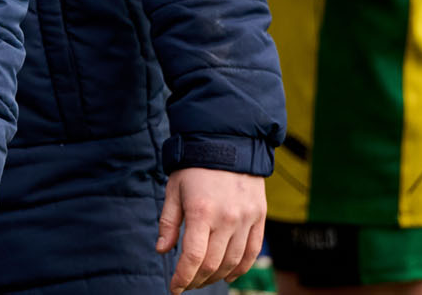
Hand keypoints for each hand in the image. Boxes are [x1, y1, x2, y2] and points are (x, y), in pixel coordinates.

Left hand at [157, 167, 264, 291]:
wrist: (229, 142)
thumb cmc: (195, 166)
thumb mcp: (174, 189)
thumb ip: (168, 222)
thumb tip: (162, 250)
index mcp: (201, 211)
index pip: (192, 258)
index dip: (182, 278)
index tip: (174, 288)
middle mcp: (226, 218)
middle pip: (212, 265)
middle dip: (196, 280)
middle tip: (186, 284)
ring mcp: (246, 219)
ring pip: (233, 262)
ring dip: (217, 277)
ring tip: (204, 279)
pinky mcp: (259, 217)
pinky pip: (252, 252)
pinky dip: (241, 268)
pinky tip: (228, 275)